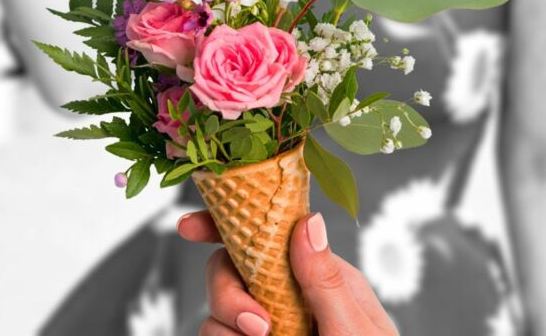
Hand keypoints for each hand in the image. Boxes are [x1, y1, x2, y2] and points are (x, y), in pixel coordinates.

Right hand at [177, 209, 397, 334]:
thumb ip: (326, 279)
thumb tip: (308, 221)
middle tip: (256, 327)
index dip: (226, 223)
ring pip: (215, 312)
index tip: (190, 227)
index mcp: (316, 275)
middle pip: (228, 269)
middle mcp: (285, 297)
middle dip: (226, 293)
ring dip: (226, 328)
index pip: (267, 233)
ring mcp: (266, 328)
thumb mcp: (355, 327)